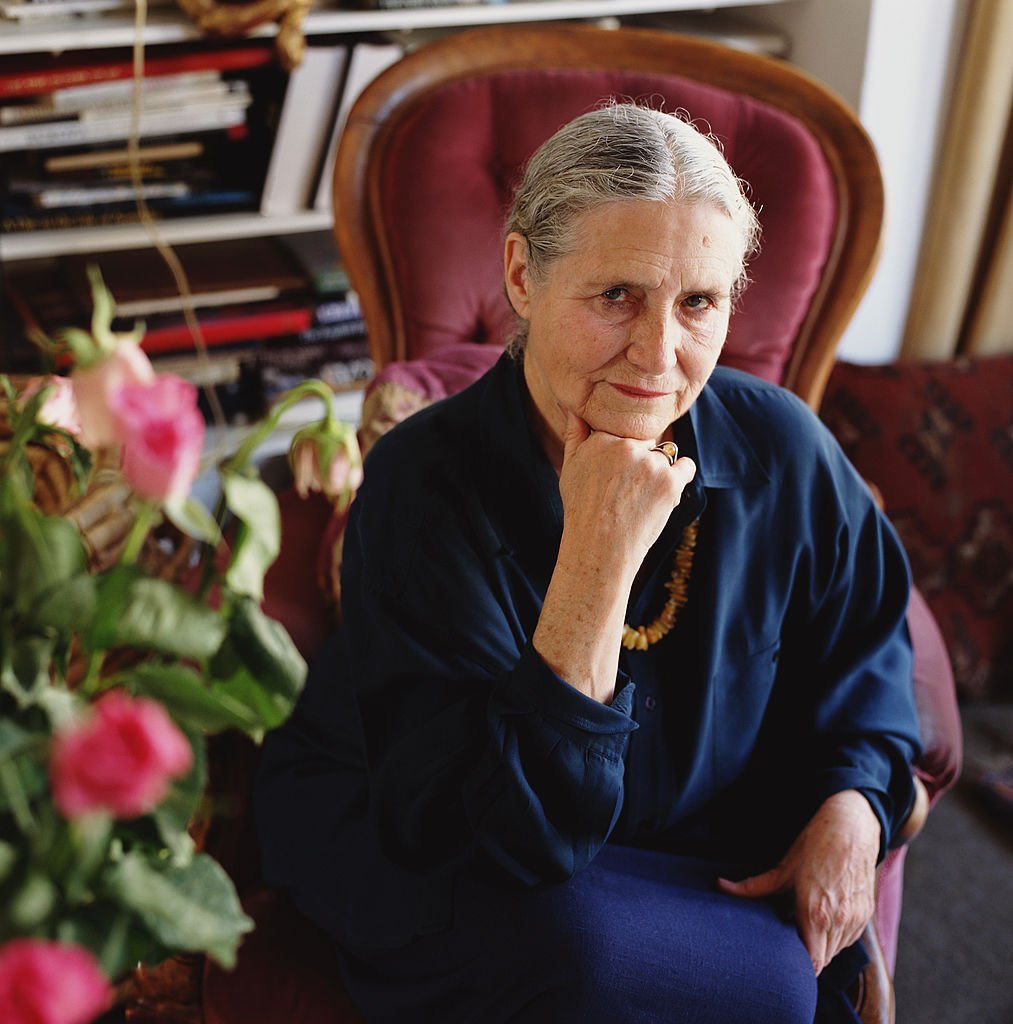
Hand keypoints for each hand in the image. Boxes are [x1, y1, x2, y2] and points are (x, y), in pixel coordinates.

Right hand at [557, 411, 695, 566]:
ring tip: (640, 498)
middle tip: (627, 489)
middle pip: (646, 442)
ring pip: (665, 455)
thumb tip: (574, 409)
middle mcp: (627, 446)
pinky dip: (680, 477)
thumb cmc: (581, 510)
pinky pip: (686, 467)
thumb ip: (575, 435)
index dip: (623, 453)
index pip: (624, 432)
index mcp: (602, 438)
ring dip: (658, 471)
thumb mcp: (569, 469)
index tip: (616, 474)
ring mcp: (651, 463)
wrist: (600, 546)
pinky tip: (664, 492)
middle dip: (641, 461)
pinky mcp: (671, 481)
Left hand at [718, 790, 881, 974]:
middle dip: (806, 957)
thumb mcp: (783, 868)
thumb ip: (753, 887)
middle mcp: (838, 922)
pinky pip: (849, 938)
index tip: (783, 960)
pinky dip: (836, 936)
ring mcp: (855, 919)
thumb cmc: (815, 846)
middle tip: (788, 944)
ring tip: (804, 928)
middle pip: (823, 961)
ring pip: (837, 951)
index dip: (798, 967)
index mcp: (816, 914)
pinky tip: (822, 919)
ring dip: (821, 947)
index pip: (812, 963)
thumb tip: (721, 886)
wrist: (851, 828)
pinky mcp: (865, 914)